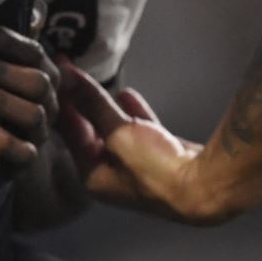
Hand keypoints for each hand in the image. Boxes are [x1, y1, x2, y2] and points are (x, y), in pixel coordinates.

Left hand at [0, 23, 60, 169]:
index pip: (31, 51)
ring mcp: (42, 130)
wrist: (15, 154)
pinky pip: (24, 152)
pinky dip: (4, 141)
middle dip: (2, 71)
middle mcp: (48, 99)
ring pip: (32, 114)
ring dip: (1, 101)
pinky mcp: (30, 159)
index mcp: (42, 72)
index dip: (5, 41)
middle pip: (36, 81)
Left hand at [57, 60, 257, 225]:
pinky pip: (140, 131)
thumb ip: (94, 105)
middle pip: (90, 130)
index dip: (62, 100)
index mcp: (93, 176)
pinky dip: (133, 113)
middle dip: (82, 101)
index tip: (56, 74)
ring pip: (115, 129)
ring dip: (105, 106)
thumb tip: (69, 78)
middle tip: (70, 72)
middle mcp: (112, 176)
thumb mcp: (118, 133)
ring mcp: (137, 168)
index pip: (69, 131)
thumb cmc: (156, 170)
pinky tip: (129, 94)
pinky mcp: (161, 158)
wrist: (205, 188)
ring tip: (92, 81)